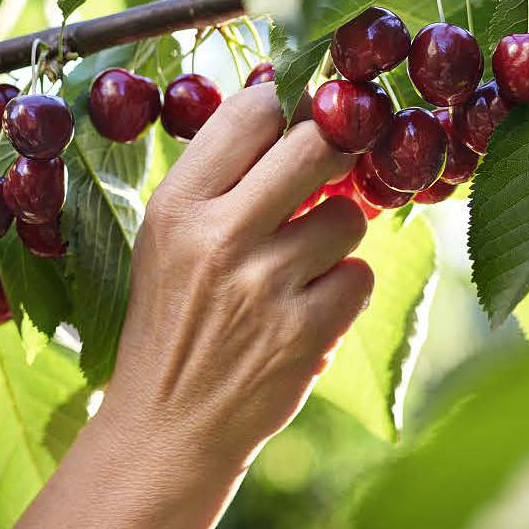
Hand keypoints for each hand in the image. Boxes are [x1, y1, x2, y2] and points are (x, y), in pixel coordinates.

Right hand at [101, 82, 373, 474]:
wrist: (168, 427)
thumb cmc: (174, 320)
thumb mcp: (167, 240)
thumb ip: (219, 178)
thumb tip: (283, 101)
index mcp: (177, 206)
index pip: (252, 115)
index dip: (287, 113)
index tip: (295, 128)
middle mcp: (218, 237)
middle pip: (315, 146)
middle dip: (330, 157)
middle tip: (322, 178)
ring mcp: (264, 285)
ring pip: (348, 215)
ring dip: (337, 236)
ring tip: (302, 265)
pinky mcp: (304, 332)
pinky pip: (360, 275)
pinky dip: (344, 291)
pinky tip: (309, 310)